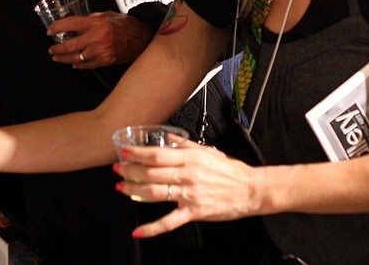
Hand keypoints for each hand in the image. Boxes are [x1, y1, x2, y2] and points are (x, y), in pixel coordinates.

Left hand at [48, 12, 152, 68]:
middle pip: (70, 45)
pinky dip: (79, 65)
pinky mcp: (106, 60)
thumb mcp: (108, 15)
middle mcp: (97, 37)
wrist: (143, 37)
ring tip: (57, 57)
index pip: (70, 24)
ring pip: (76, 57)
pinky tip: (73, 63)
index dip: (57, 27)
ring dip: (64, 58)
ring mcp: (101, 51)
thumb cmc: (127, 25)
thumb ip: (92, 18)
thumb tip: (78, 23)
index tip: (50, 30)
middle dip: (57, 48)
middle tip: (51, 48)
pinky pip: (88, 65)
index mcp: (96, 23)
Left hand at [113, 141, 258, 237]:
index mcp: (190, 158)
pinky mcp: (193, 212)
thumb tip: (170, 138)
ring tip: (121, 187)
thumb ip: (186, 144)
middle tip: (117, 169)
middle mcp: (187, 175)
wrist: (250, 190)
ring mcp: (189, 194)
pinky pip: (169, 221)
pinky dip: (151, 228)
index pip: (156, 154)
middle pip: (151, 172)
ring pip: (154, 193)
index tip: (124, 152)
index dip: (137, 154)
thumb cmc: (231, 171)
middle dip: (130, 170)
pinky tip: (138, 231)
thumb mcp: (208, 150)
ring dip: (133, 191)